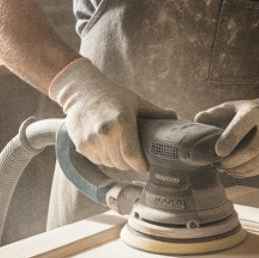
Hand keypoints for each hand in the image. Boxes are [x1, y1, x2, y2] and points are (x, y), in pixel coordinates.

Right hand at [48, 58, 174, 173]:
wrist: (81, 90)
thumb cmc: (112, 95)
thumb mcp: (137, 101)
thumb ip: (157, 112)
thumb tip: (177, 118)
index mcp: (122, 122)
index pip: (132, 156)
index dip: (141, 165)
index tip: (147, 167)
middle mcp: (105, 133)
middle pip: (122, 163)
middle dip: (131, 164)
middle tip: (136, 158)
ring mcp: (91, 141)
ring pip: (110, 164)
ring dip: (117, 162)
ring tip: (121, 150)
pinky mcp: (81, 146)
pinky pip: (98, 161)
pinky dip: (105, 158)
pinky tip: (107, 146)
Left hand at [194, 89, 258, 177]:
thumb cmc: (245, 112)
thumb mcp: (231, 107)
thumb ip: (213, 113)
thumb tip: (198, 119)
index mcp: (253, 113)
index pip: (242, 126)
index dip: (230, 139)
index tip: (218, 151)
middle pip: (252, 149)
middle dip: (232, 161)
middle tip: (217, 165)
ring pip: (256, 162)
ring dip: (236, 169)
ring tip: (223, 168)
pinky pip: (258, 169)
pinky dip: (243, 173)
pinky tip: (232, 170)